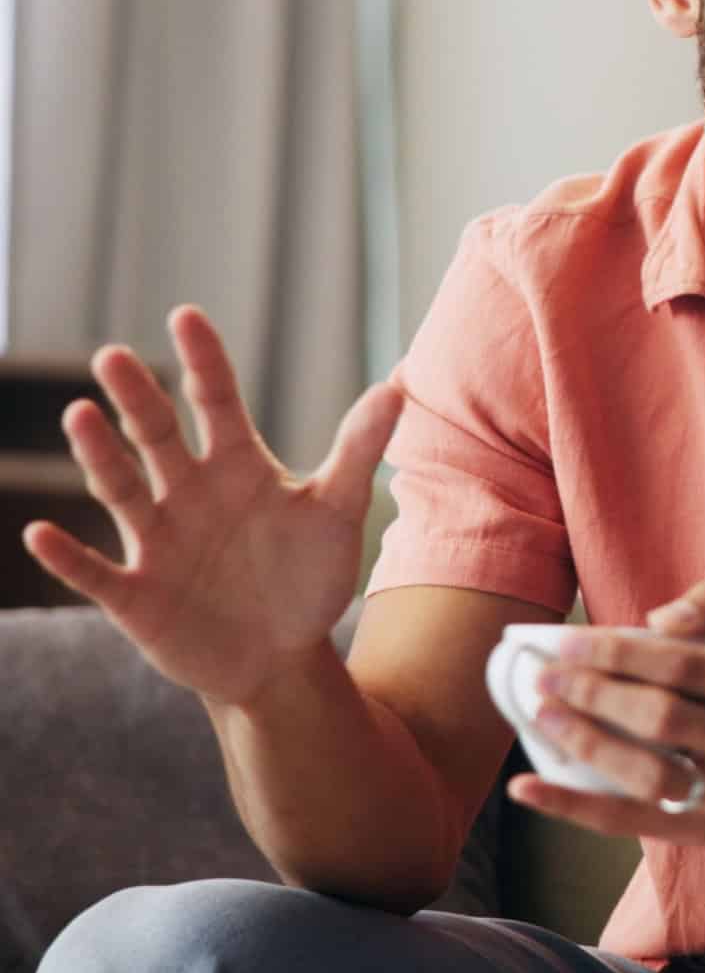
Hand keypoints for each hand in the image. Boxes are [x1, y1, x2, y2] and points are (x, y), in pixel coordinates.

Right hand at [21, 307, 401, 706]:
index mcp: (237, 467)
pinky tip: (40, 532)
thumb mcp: (337, 513)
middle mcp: (188, 493)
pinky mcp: (136, 595)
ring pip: (121, 490)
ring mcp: (157, 542)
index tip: (186, 316)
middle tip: (114, 356)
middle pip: (157, 436)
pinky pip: (95, 572)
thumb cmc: (306, 576)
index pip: (217, 402)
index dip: (204, 362)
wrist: (282, 656)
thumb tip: (397, 386)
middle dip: (138, 398)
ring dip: (99, 456)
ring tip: (80, 414)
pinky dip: (67, 556)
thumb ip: (359, 451)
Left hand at [506, 578, 704, 844]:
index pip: (685, 666)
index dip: (619, 653)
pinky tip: (525, 788)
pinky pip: (630, 824)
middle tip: (547, 677)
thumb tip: (663, 619)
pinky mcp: (703, 830)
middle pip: (663, 720)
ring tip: (543, 716)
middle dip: (594, 695)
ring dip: (585, 745)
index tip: (567, 643)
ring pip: (649, 778)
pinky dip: (572, 807)